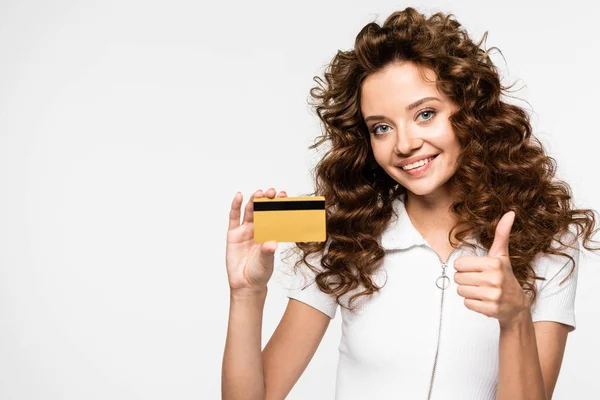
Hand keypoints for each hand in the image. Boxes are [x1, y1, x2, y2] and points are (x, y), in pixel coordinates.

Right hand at [226, 188, 286, 294]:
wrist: (245, 283)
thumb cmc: (259, 272)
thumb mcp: (266, 262)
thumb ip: (267, 252)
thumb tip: (272, 244)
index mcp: (269, 233)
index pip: (275, 216)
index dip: (279, 205)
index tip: (284, 196)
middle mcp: (258, 229)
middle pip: (262, 210)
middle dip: (267, 200)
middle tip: (272, 192)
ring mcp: (245, 230)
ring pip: (249, 211)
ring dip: (253, 201)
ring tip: (258, 193)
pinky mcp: (233, 234)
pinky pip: (234, 217)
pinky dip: (236, 206)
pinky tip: (239, 196)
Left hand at [453, 211, 528, 326]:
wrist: (517, 305)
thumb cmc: (505, 277)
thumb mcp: (502, 255)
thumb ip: (502, 234)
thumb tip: (510, 213)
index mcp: (494, 263)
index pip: (459, 264)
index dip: (465, 267)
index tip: (477, 270)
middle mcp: (494, 278)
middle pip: (458, 278)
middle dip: (466, 279)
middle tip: (479, 281)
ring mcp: (493, 295)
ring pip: (460, 290)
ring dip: (468, 291)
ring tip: (482, 290)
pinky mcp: (490, 309)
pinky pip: (466, 303)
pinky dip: (472, 303)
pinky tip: (484, 300)